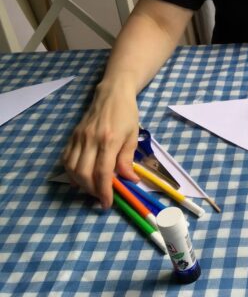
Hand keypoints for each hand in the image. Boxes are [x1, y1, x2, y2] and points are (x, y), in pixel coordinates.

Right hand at [62, 83, 139, 208]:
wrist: (112, 93)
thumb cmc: (127, 115)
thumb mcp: (133, 136)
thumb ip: (128, 160)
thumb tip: (129, 181)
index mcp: (109, 140)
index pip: (103, 172)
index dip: (104, 191)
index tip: (107, 203)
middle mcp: (90, 140)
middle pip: (84, 173)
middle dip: (91, 190)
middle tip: (101, 197)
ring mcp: (79, 138)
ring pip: (71, 168)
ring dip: (80, 183)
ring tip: (92, 189)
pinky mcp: (72, 136)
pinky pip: (66, 158)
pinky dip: (70, 172)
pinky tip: (80, 178)